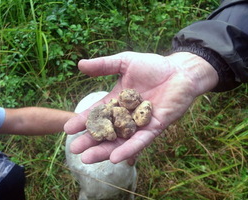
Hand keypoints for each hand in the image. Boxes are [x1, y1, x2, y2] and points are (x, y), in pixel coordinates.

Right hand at [64, 51, 217, 163]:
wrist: (180, 71)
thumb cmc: (154, 66)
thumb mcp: (125, 62)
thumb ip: (104, 65)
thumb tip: (80, 65)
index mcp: (118, 101)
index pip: (98, 113)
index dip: (83, 121)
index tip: (68, 129)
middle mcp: (127, 115)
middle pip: (107, 130)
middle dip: (91, 140)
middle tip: (75, 150)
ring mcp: (140, 123)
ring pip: (120, 140)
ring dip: (105, 150)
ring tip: (88, 159)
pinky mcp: (155, 128)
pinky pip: (140, 141)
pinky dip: (129, 149)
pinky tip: (115, 158)